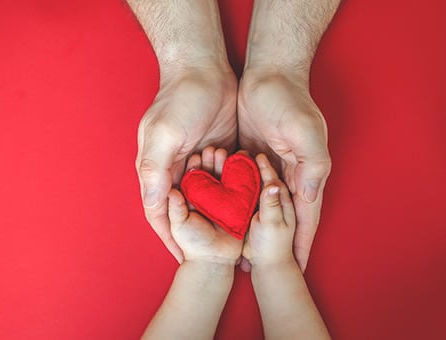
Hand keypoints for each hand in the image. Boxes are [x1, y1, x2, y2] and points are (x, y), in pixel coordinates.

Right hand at [137, 67, 237, 262]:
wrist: (204, 68)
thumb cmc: (179, 99)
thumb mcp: (163, 134)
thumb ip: (155, 169)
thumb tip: (153, 203)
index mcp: (156, 169)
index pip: (158, 212)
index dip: (169, 236)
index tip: (182, 259)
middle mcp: (174, 170)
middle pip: (181, 210)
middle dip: (195, 233)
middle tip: (213, 255)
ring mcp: (196, 163)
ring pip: (204, 200)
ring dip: (216, 217)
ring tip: (234, 239)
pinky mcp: (217, 154)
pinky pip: (223, 183)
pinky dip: (232, 198)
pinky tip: (246, 212)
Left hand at [237, 69, 330, 270]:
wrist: (267, 72)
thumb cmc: (290, 100)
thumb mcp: (305, 132)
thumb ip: (312, 164)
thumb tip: (310, 196)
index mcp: (303, 174)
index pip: (304, 216)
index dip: (301, 242)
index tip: (297, 268)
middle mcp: (284, 175)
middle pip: (279, 216)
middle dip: (271, 242)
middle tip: (257, 267)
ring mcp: (264, 168)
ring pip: (257, 205)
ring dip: (249, 227)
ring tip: (236, 251)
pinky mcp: (245, 158)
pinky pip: (238, 187)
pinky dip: (232, 204)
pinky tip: (220, 220)